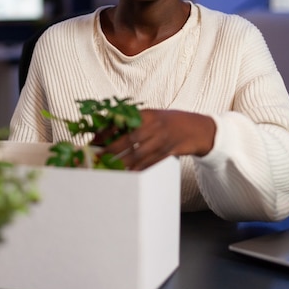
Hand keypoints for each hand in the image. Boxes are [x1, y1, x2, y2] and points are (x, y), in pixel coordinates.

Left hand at [100, 109, 215, 170]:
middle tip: (97, 157)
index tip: (94, 140)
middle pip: (130, 140)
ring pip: (139, 155)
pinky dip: (136, 170)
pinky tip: (126, 174)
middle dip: (111, 150)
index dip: (107, 131)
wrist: (194, 129)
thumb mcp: (150, 116)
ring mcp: (162, 141)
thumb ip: (131, 122)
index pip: (123, 121)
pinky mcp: (167, 154)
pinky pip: (149, 164)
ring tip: (108, 168)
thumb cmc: (167, 122)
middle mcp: (155, 127)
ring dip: (121, 164)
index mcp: (147, 114)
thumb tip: (106, 132)